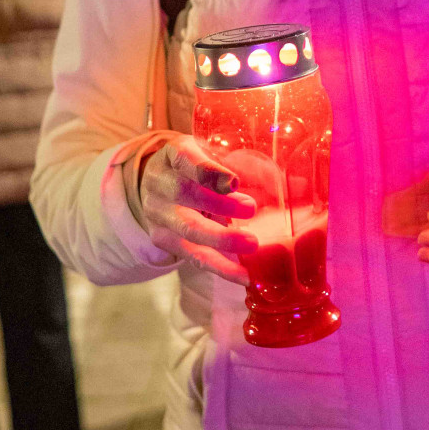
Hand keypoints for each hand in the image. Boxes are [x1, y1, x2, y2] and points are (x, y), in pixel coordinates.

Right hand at [137, 135, 257, 281]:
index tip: (234, 181)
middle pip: (185, 193)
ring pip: (188, 229)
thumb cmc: (194, 167)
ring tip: (252, 245)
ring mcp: (158, 213)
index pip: (186, 159)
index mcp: (172, 154)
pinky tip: (243, 276)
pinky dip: (220, 267)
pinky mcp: (163, 240)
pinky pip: (193, 256)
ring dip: (221, 239)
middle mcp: (159, 182)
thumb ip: (239, 162)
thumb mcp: (211, 153)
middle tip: (251, 209)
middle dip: (220, 204)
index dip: (209, 172)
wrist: (156, 185)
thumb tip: (272, 178)